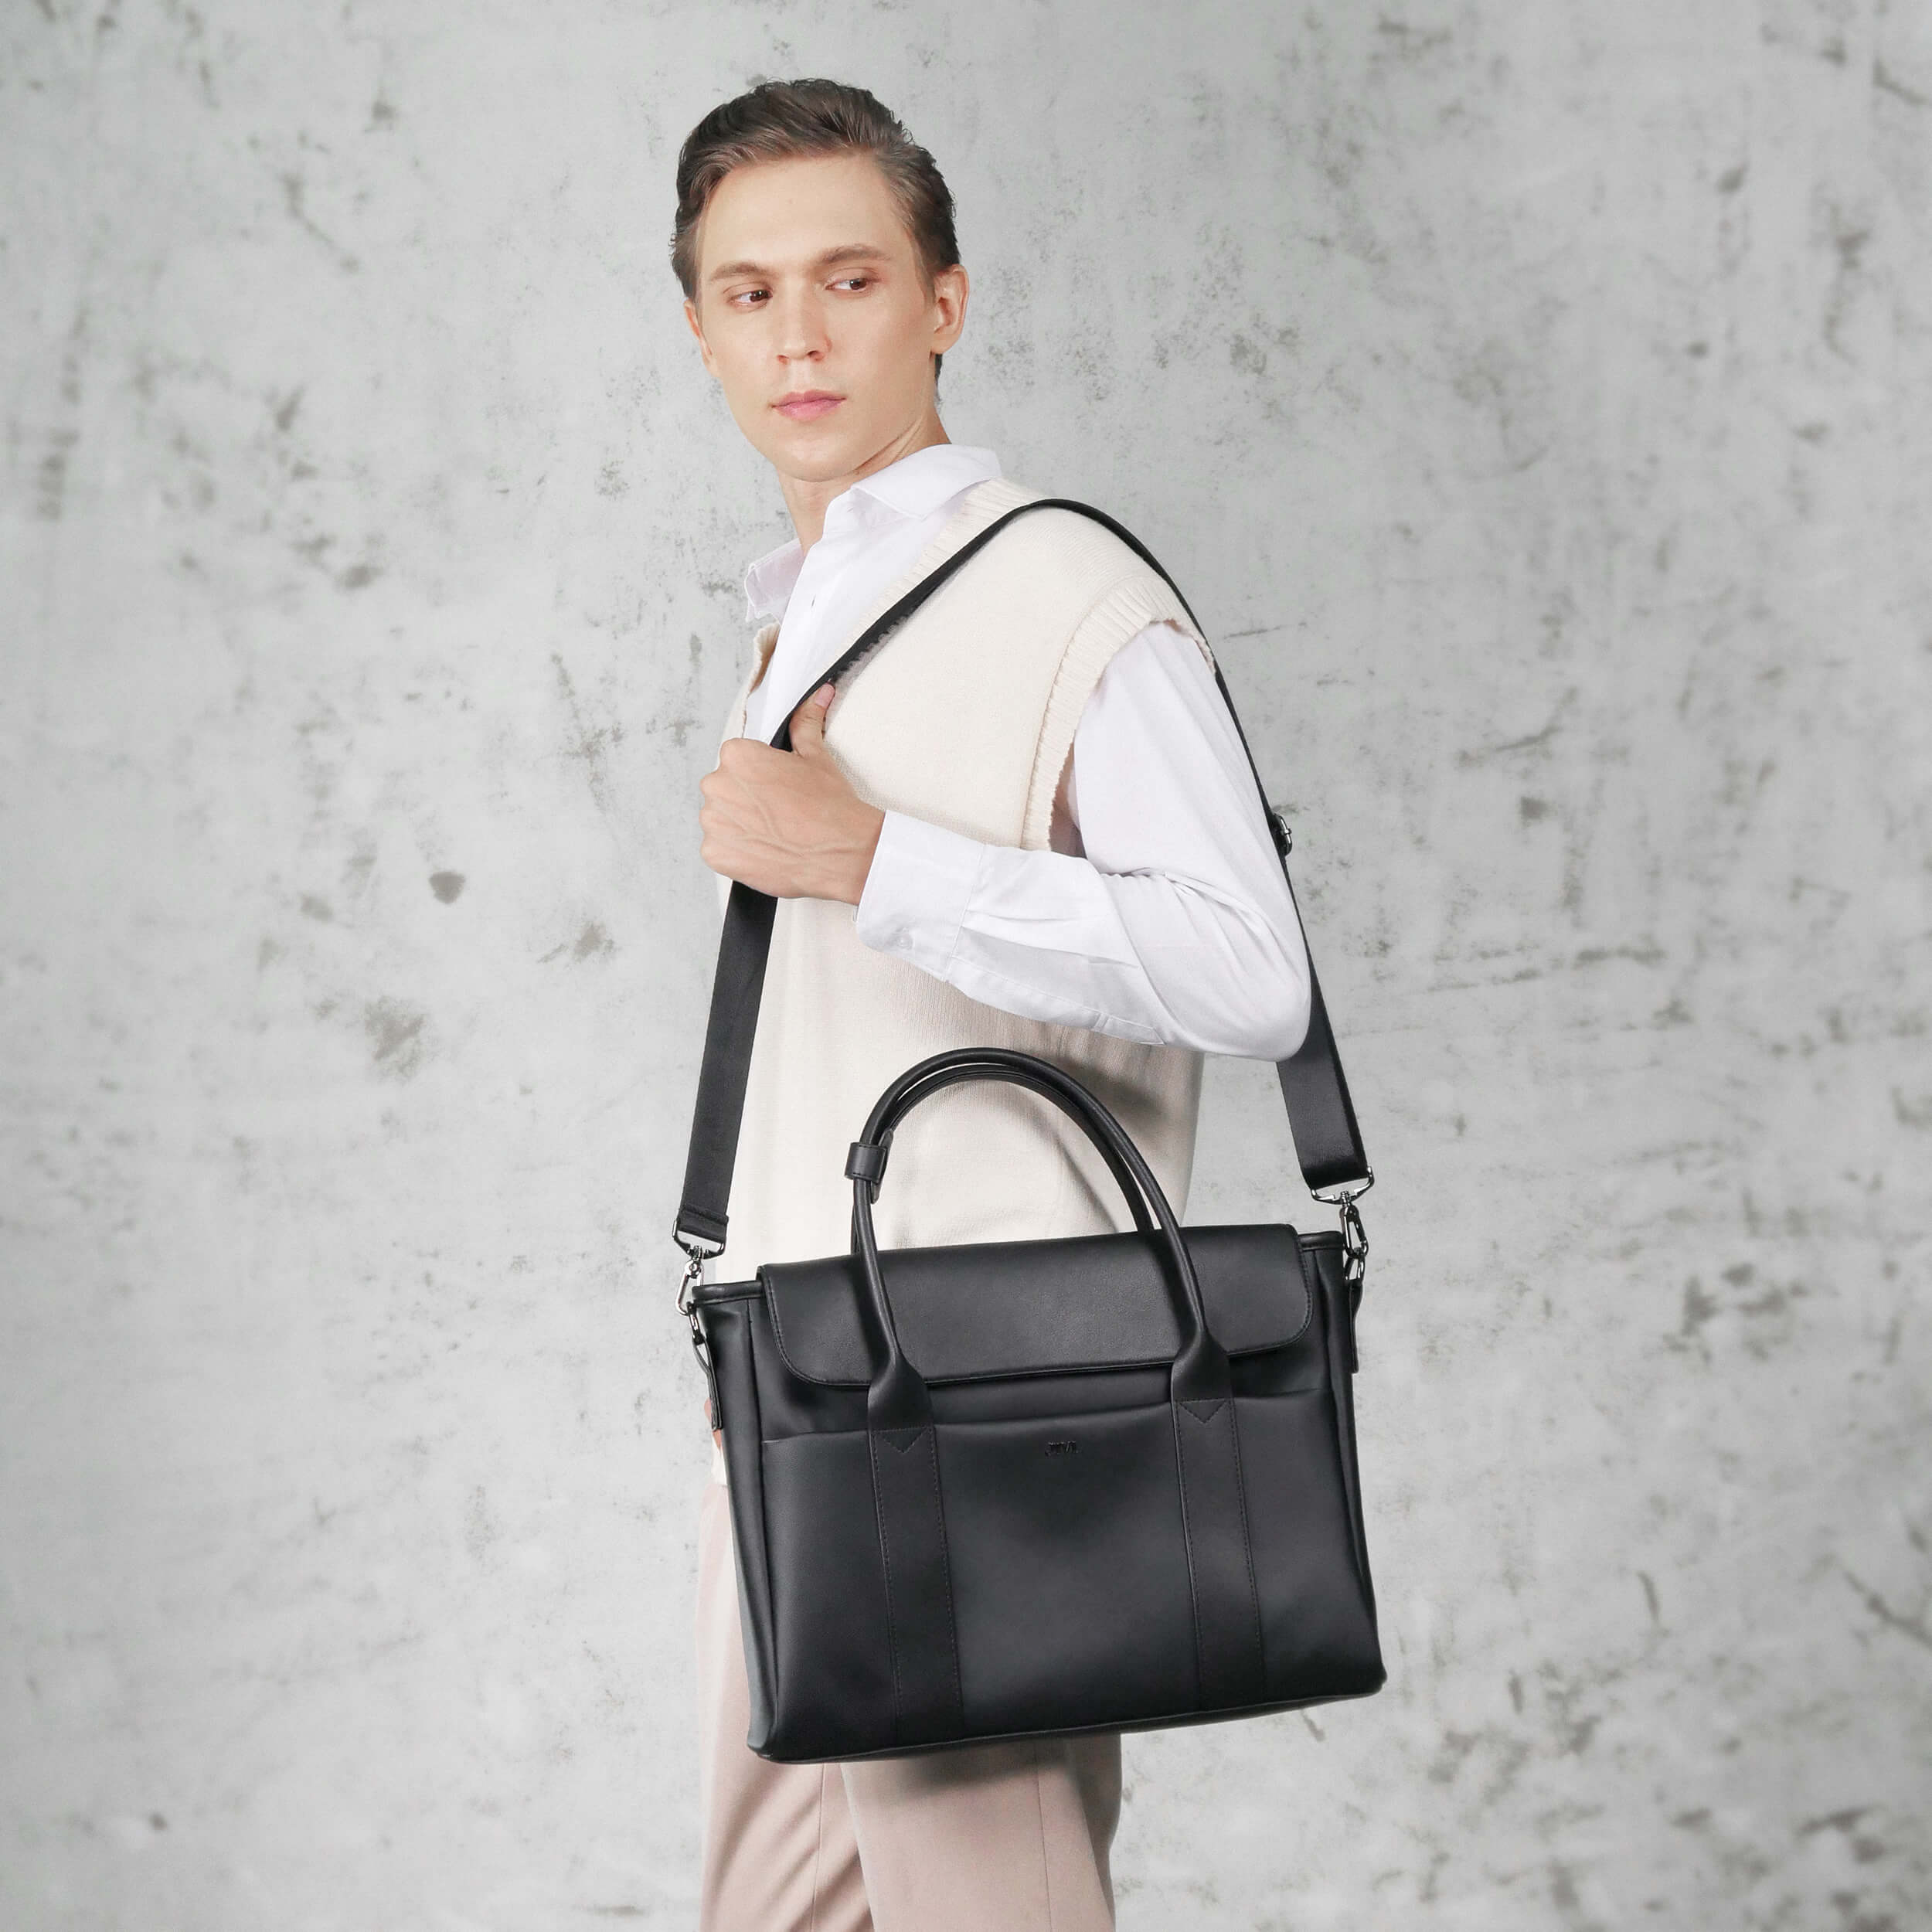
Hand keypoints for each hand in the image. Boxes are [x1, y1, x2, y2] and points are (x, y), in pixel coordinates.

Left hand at [698, 685, 884, 902]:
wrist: (841, 852)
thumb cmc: (829, 804)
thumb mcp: (817, 757)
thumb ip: (806, 724)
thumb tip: (819, 695)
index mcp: (736, 755)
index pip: (736, 761)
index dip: (759, 777)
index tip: (777, 790)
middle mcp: (716, 784)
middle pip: (725, 789)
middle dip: (745, 800)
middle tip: (777, 814)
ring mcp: (712, 821)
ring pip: (719, 819)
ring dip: (738, 826)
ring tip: (772, 835)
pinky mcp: (714, 853)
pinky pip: (717, 849)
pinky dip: (735, 852)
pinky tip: (763, 851)